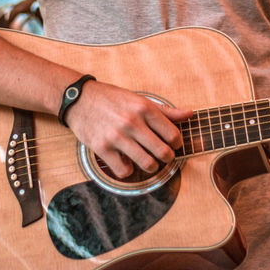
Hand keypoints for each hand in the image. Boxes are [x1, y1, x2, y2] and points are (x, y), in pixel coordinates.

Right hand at [63, 81, 192, 179]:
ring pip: (147, 164)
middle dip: (167, 158)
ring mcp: (117, 136)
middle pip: (163, 152)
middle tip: (163, 156)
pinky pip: (124, 170)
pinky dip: (128, 170)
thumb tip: (190, 113)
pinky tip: (126, 161)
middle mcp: (132, 122)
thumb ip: (165, 110)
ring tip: (147, 162)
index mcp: (144, 108)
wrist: (78, 99)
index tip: (173, 144)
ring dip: (151, 167)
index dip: (177, 143)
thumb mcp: (139, 99)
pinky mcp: (102, 148)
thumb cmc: (111, 98)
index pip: (173, 135)